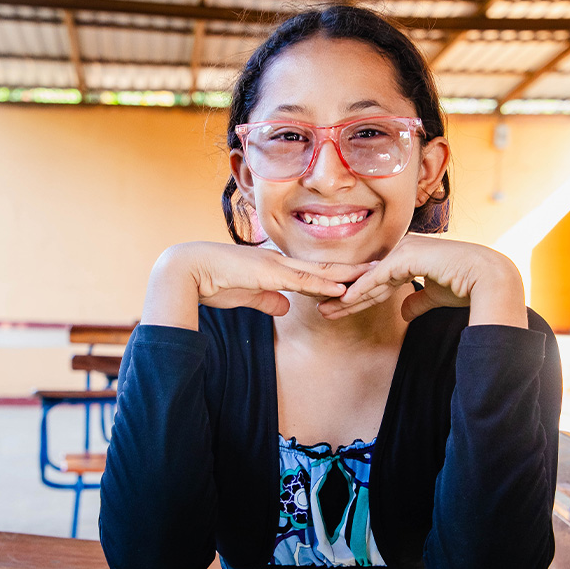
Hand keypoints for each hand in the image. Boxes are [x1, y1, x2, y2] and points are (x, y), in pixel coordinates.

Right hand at [142, 242, 371, 329]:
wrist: (186, 270)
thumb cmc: (210, 282)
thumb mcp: (246, 295)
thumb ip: (267, 300)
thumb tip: (286, 307)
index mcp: (274, 266)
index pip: (312, 271)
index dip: (338, 274)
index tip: (361, 276)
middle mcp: (279, 261)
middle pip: (324, 266)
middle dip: (353, 270)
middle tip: (383, 268)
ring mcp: (275, 265)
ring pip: (319, 271)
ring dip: (348, 275)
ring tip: (374, 275)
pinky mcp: (267, 273)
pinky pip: (301, 280)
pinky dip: (324, 284)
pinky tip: (342, 288)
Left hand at [316, 235, 527, 327]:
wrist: (489, 279)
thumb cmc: (468, 287)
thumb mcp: (436, 297)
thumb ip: (418, 301)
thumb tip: (403, 311)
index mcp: (410, 258)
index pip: (378, 281)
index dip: (359, 297)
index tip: (340, 310)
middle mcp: (404, 251)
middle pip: (368, 278)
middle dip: (345, 296)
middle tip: (323, 309)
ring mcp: (405, 251)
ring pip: (369, 278)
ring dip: (347, 296)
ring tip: (325, 310)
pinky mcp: (408, 256)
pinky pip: (379, 277)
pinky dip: (362, 290)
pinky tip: (345, 301)